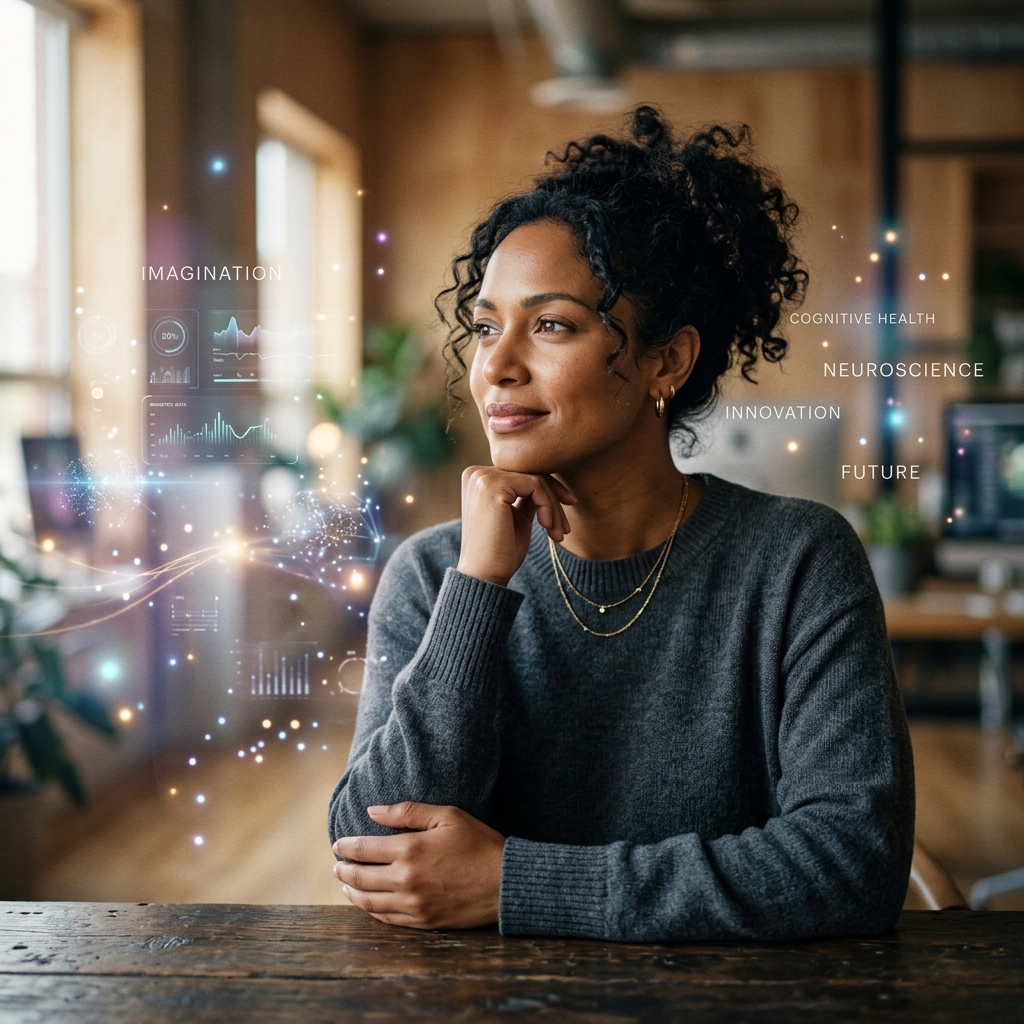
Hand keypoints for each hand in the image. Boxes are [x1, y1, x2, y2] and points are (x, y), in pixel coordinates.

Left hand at [332, 802, 505, 929]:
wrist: (504, 882)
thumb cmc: (478, 843)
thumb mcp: (446, 816)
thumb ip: (407, 812)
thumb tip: (373, 811)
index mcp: (409, 849)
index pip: (363, 849)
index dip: (347, 846)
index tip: (339, 843)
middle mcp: (405, 879)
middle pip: (360, 877)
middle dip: (344, 870)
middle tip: (337, 865)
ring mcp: (412, 904)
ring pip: (368, 901)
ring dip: (352, 892)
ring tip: (346, 884)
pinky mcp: (422, 921)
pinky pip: (386, 919)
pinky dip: (371, 910)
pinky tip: (368, 903)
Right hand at [457, 466, 576, 586]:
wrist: (485, 576)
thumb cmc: (500, 552)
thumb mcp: (517, 517)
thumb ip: (526, 497)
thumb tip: (548, 482)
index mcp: (478, 479)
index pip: (521, 474)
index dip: (548, 491)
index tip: (565, 511)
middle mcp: (476, 473)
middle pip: (530, 474)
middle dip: (554, 500)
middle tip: (565, 528)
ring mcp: (482, 477)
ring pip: (536, 480)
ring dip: (554, 508)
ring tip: (558, 534)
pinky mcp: (492, 485)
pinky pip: (535, 486)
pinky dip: (548, 506)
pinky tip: (547, 528)